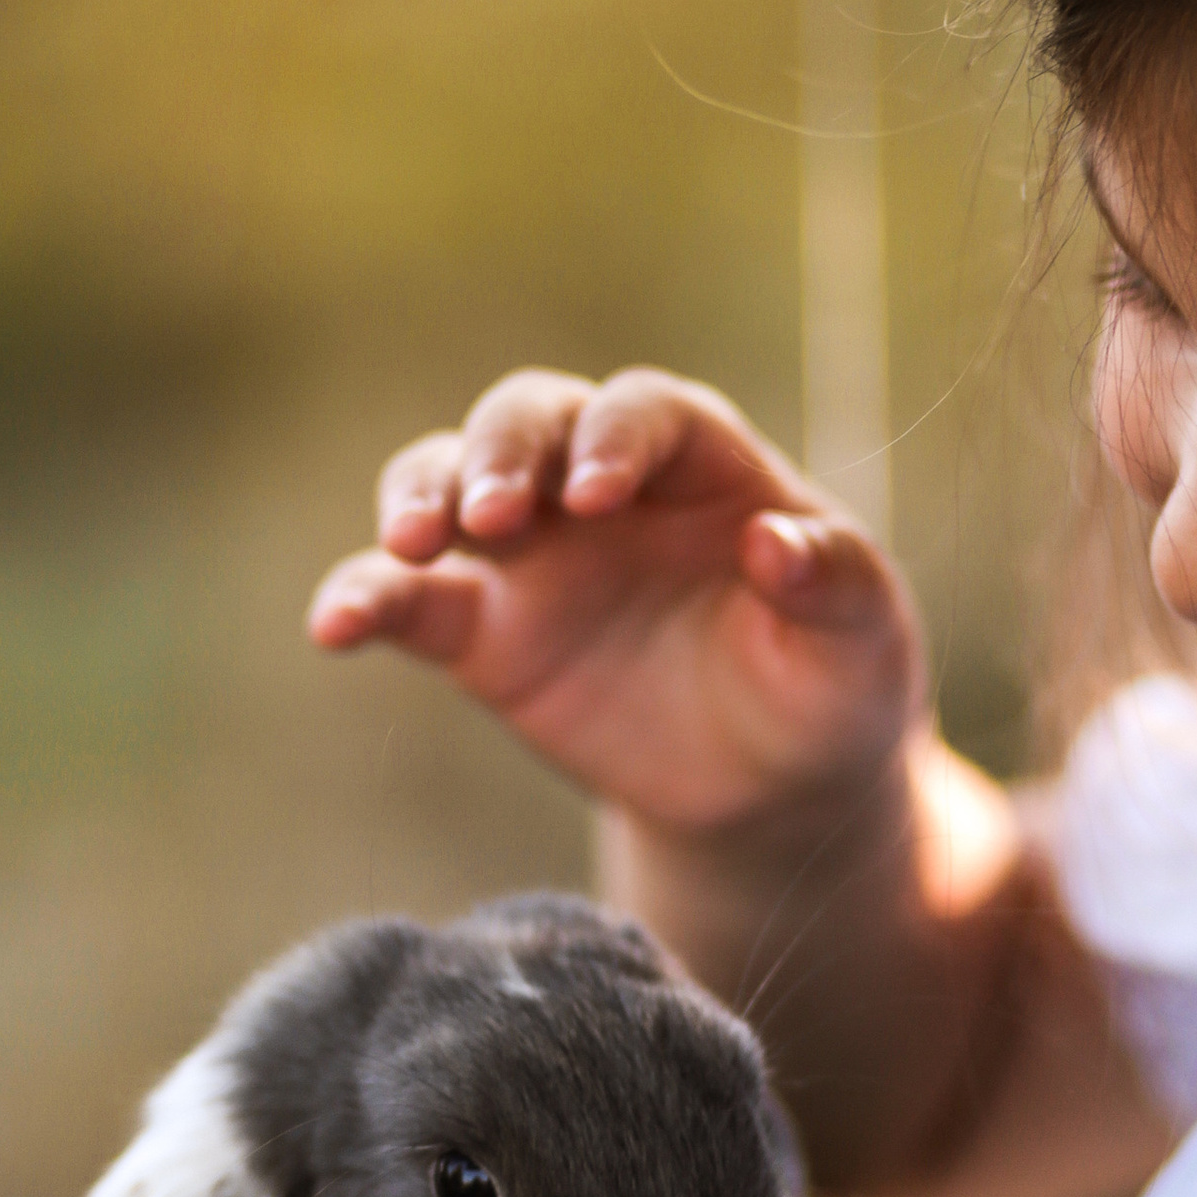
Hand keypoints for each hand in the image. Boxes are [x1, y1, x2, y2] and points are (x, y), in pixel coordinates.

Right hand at [306, 367, 925, 837]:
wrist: (771, 785)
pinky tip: (332, 625)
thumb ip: (836, 581)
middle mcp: (601, 485)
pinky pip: (407, 600)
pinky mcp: (482, 630)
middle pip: (528, 420)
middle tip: (495, 514)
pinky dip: (363, 599)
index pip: (645, 411)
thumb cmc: (828, 686)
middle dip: (501, 452)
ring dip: (421, 497)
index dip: (617, 437)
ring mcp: (532, 552)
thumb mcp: (863, 639)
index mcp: (703, 463)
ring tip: (416, 547)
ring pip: (448, 480)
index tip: (598, 494)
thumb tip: (778, 540)